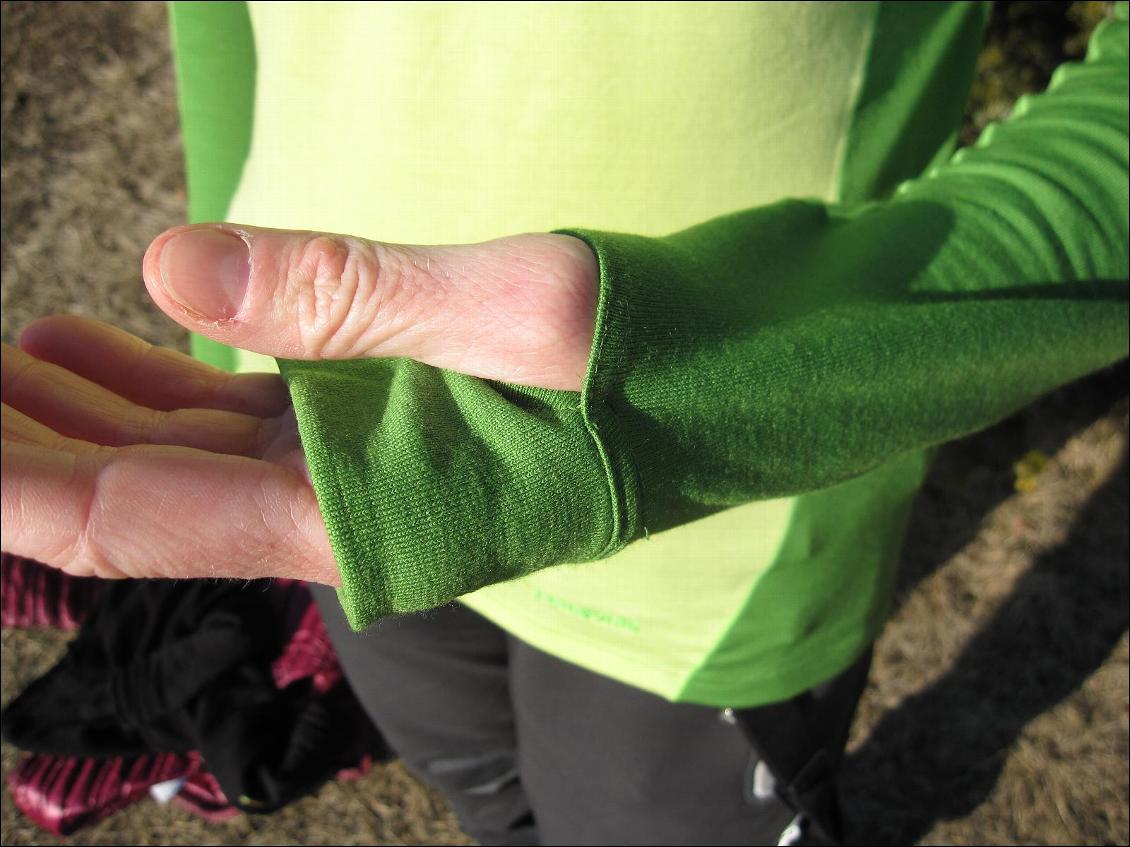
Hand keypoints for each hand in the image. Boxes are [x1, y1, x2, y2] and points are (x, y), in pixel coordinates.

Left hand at [1, 225, 599, 582]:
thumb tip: (173, 270)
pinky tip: (104, 343)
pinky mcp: (377, 429)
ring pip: (180, 461)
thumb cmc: (646, 361)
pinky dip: (165, 383)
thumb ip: (351, 296)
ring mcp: (354, 473)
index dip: (9, 484)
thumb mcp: (514, 310)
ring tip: (3, 359)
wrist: (722, 385)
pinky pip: (240, 423)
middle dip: (23, 448)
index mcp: (364, 518)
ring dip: (82, 415)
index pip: (131, 521)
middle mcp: (342, 516)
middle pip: (135, 499)